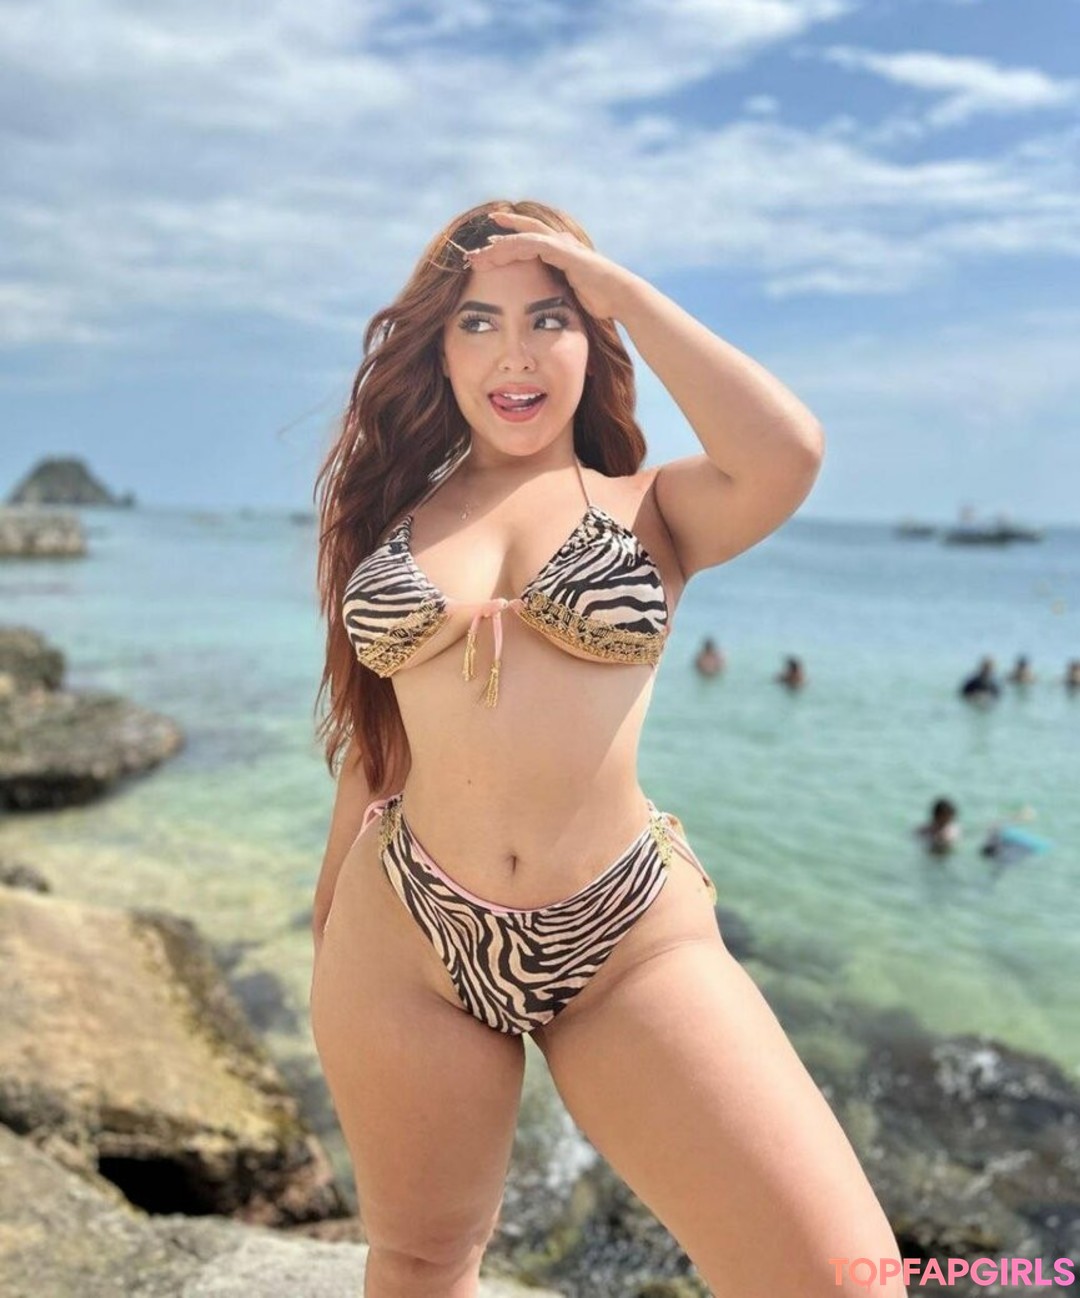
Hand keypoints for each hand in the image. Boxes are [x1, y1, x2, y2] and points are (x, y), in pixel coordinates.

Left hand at [464, 210, 638, 320]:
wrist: (620, 297)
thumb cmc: (600, 302)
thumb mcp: (570, 297)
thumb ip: (556, 294)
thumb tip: (541, 312)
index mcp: (558, 254)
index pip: (526, 246)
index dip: (504, 250)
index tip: (483, 258)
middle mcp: (559, 244)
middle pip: (520, 236)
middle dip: (495, 243)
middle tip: (471, 254)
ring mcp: (561, 244)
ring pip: (522, 237)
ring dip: (498, 245)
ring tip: (477, 254)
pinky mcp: (563, 250)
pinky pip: (532, 242)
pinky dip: (513, 244)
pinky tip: (496, 249)